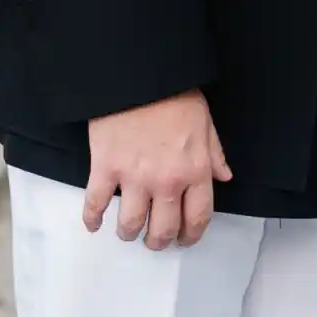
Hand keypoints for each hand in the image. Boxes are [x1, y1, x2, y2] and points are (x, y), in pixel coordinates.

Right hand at [83, 92, 231, 248]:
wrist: (138, 74)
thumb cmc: (174, 94)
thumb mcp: (205, 122)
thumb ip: (214, 153)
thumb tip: (223, 176)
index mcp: (195, 170)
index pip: (198, 218)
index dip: (191, 235)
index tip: (184, 239)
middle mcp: (167, 181)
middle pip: (163, 229)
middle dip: (159, 241)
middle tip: (154, 240)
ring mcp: (134, 177)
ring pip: (130, 224)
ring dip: (129, 233)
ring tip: (128, 231)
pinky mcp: (105, 168)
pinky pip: (96, 204)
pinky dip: (92, 218)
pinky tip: (93, 223)